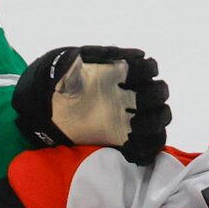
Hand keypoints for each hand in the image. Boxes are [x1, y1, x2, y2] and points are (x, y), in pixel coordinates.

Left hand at [14, 45, 170, 162]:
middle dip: (153, 97)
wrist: (47, 109)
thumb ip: (87, 59)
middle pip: (160, 94)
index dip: (146, 70)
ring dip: (154, 123)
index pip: (148, 68)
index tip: (130, 77)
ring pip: (160, 118)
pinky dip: (147, 150)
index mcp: (122, 73)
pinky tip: (131, 151)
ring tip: (134, 128)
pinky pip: (149, 145)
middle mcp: (131, 93)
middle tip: (136, 104)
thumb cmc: (59, 82)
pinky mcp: (125, 137)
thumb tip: (119, 56)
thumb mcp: (68, 66)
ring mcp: (131, 116)